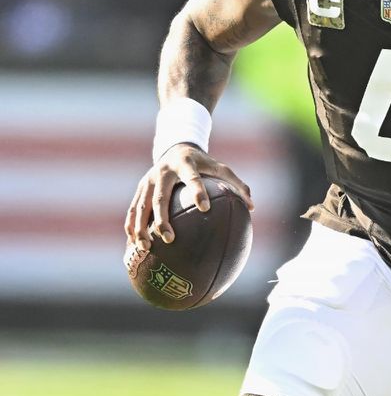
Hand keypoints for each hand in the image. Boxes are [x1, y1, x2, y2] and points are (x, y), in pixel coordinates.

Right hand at [124, 143, 253, 250]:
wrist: (175, 148)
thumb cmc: (204, 164)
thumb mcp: (221, 168)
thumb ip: (237, 185)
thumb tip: (253, 207)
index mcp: (186, 165)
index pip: (193, 178)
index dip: (198, 191)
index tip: (205, 208)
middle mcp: (163, 172)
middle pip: (160, 196)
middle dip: (162, 218)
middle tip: (169, 238)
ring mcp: (148, 180)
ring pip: (140, 205)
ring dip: (140, 227)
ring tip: (145, 247)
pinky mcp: (139, 189)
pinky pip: (132, 210)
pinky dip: (131, 226)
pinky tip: (133, 245)